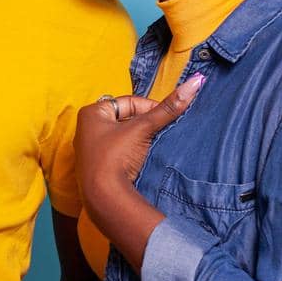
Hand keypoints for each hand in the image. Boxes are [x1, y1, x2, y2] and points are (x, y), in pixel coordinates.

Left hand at [75, 74, 203, 228]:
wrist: (105, 198)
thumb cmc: (117, 157)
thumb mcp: (143, 129)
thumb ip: (168, 108)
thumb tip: (195, 82)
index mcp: (91, 113)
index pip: (128, 102)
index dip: (150, 108)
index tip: (165, 119)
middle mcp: (86, 129)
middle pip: (125, 119)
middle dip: (144, 124)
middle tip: (160, 133)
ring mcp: (90, 149)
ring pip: (123, 136)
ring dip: (139, 139)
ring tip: (152, 147)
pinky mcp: (96, 167)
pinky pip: (118, 152)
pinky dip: (131, 153)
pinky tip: (142, 160)